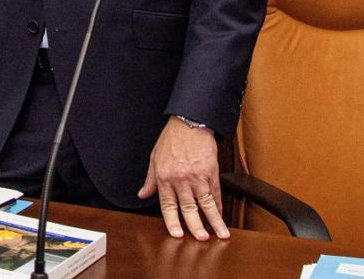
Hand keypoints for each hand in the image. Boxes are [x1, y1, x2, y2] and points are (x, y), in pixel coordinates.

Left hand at [137, 116, 226, 240]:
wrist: (189, 123)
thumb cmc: (171, 139)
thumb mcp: (154, 158)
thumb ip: (150, 179)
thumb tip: (142, 194)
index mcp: (164, 177)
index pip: (168, 205)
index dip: (172, 222)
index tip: (177, 235)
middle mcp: (180, 179)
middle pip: (188, 208)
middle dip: (195, 226)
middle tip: (201, 240)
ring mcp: (197, 176)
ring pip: (205, 203)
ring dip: (214, 221)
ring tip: (221, 234)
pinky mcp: (211, 172)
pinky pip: (216, 192)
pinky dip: (219, 205)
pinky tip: (221, 215)